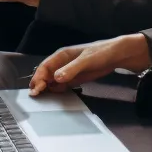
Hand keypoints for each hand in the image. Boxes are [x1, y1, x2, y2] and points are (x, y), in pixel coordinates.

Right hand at [29, 34, 151, 95]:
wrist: (116, 56)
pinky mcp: (76, 77)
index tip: (34, 89)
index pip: (45, 67)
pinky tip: (55, 96)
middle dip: (39, 83)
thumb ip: (71, 69)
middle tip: (35, 96)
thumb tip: (56, 78)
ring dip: (47, 87)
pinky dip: (57, 90)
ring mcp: (69, 71)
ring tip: (42, 98)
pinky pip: (63, 84)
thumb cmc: (100, 53)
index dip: (38, 77)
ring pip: (53, 80)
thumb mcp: (85, 61)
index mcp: (62, 55)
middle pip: (47, 74)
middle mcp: (62, 63)